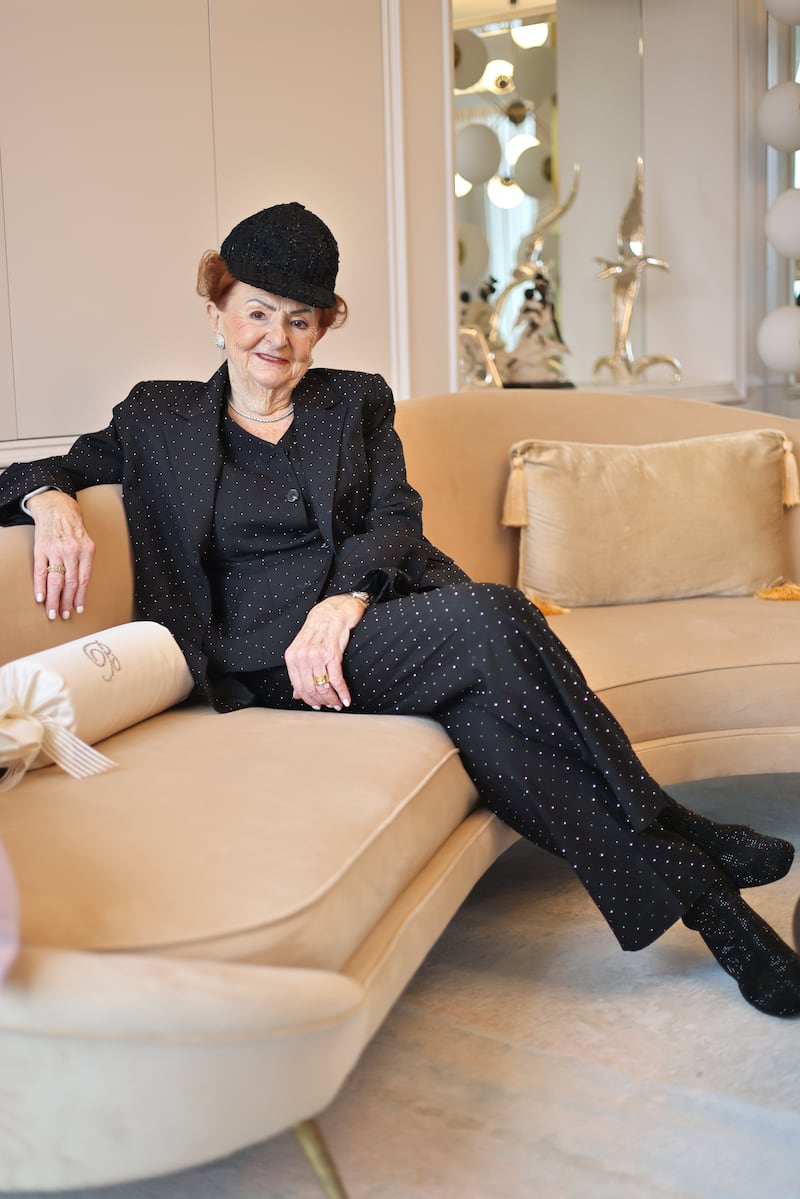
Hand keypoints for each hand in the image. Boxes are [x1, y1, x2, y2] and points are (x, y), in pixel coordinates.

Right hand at [26, 492, 94, 619]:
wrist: (57, 508)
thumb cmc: (73, 527)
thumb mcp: (86, 542)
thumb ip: (85, 562)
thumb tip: (81, 588)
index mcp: (87, 551)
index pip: (84, 579)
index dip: (80, 597)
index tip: (78, 609)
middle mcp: (72, 551)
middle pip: (70, 583)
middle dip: (67, 602)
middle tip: (64, 615)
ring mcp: (55, 550)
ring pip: (55, 580)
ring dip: (53, 599)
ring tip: (52, 612)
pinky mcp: (41, 548)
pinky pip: (40, 571)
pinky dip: (40, 586)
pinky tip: (40, 598)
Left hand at [284, 594, 367, 709]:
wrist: (332, 612)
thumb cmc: (319, 629)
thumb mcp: (302, 649)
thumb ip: (298, 671)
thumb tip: (296, 694)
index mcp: (292, 657)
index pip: (298, 687)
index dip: (309, 700)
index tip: (317, 705)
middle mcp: (302, 657)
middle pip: (311, 689)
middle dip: (322, 702)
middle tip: (330, 706)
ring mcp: (316, 656)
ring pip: (323, 687)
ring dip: (333, 699)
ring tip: (338, 703)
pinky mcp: (332, 655)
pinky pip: (336, 680)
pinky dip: (342, 692)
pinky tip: (346, 699)